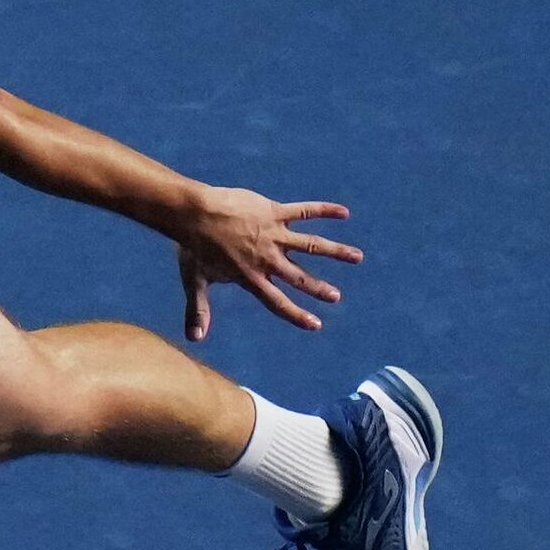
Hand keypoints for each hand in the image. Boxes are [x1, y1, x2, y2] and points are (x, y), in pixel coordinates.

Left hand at [172, 187, 362, 340]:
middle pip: (299, 277)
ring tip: (357, 257)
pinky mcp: (274, 212)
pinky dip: (324, 210)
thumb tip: (194, 339)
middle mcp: (267, 258)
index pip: (277, 302)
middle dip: (319, 288)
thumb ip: (198, 310)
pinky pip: (304, 211)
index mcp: (250, 277)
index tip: (315, 324)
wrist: (193, 213)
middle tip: (336, 297)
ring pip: (311, 244)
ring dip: (335, 252)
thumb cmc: (192, 247)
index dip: (296, 314)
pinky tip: (343, 213)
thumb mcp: (195, 280)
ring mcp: (273, 234)